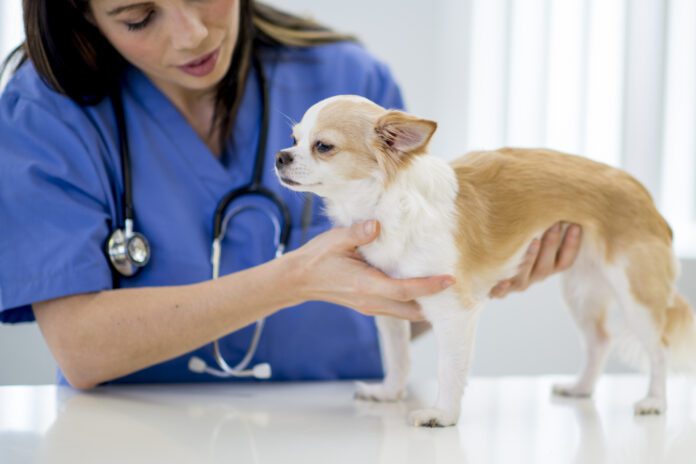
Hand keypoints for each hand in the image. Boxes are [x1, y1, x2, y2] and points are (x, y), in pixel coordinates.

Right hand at [291, 220, 454, 320]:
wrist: (298, 280)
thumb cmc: (317, 258)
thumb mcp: (335, 240)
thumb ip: (357, 233)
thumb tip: (377, 226)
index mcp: (366, 286)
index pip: (405, 290)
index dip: (429, 286)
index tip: (450, 280)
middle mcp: (371, 301)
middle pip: (412, 309)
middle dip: (436, 303)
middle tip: (458, 289)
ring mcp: (370, 306)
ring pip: (406, 312)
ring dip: (425, 304)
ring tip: (445, 289)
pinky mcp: (368, 305)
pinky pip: (396, 308)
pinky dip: (412, 301)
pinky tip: (420, 287)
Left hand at [489, 222, 581, 298]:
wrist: (484, 274)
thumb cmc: (512, 247)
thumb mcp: (530, 238)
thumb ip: (541, 226)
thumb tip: (555, 200)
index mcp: (545, 267)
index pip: (565, 261)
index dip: (572, 245)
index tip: (576, 225)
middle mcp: (533, 277)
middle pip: (546, 267)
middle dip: (551, 244)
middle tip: (555, 223)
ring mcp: (515, 285)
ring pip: (524, 277)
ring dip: (530, 258)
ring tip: (533, 240)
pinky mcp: (496, 291)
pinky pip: (500, 293)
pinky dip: (501, 288)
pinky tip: (503, 280)